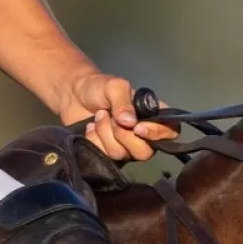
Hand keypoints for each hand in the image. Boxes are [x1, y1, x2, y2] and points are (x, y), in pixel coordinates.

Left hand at [59, 71, 176, 162]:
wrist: (72, 95)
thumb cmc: (98, 87)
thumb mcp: (114, 87)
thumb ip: (124, 102)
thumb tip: (130, 123)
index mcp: (151, 115)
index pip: (170, 131)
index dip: (158, 134)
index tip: (138, 127)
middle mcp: (142, 135)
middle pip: (146, 151)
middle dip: (124, 136)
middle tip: (112, 119)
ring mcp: (124, 147)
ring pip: (122, 154)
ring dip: (105, 134)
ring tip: (98, 117)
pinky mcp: (106, 155)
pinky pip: (104, 157)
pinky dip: (94, 140)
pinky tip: (90, 128)